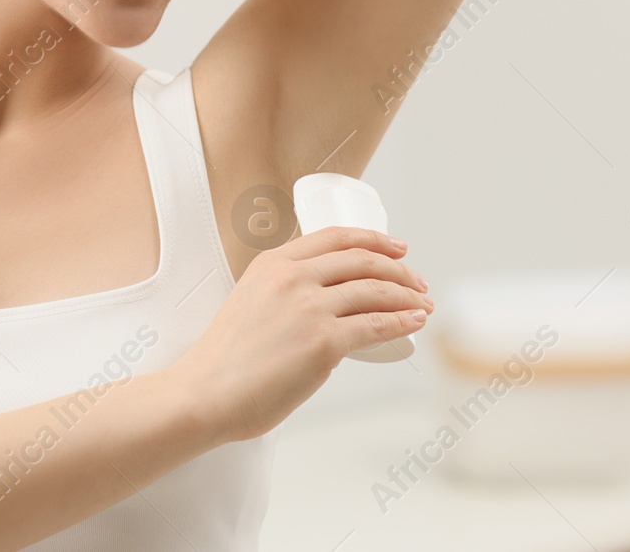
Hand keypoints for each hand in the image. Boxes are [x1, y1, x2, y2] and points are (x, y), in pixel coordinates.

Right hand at [169, 227, 431, 443]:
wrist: (206, 393)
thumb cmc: (224, 362)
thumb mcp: (250, 305)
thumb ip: (282, 299)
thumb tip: (324, 317)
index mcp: (272, 264)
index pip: (334, 237)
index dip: (373, 239)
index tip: (396, 247)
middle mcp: (292, 277)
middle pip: (361, 260)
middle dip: (399, 268)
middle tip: (417, 280)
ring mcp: (309, 307)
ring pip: (374, 290)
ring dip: (407, 295)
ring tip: (423, 304)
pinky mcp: (323, 341)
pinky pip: (376, 325)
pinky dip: (402, 320)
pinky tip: (415, 321)